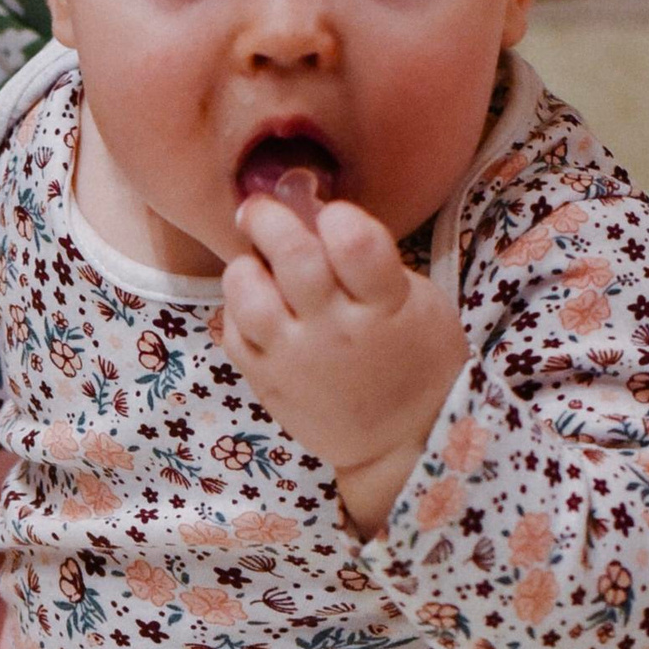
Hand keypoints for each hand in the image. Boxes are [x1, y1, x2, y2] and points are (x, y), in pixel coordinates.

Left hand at [219, 193, 467, 536]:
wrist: (403, 439)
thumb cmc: (414, 355)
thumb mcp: (415, 300)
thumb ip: (371, 260)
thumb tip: (314, 210)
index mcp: (386, 305)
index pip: (355, 244)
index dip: (338, 216)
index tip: (330, 213)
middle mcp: (336, 330)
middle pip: (293, 258)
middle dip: (270, 218)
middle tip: (261, 210)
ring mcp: (296, 358)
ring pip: (249, 297)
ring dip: (244, 268)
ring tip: (255, 264)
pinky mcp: (266, 381)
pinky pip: (233, 333)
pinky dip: (235, 309)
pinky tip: (254, 304)